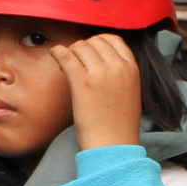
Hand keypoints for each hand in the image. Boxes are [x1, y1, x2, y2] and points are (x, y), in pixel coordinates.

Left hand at [52, 33, 142, 150]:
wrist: (113, 146)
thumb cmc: (118, 124)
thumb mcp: (130, 91)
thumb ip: (120, 72)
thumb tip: (100, 59)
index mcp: (131, 67)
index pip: (113, 39)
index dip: (97, 43)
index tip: (89, 54)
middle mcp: (117, 66)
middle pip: (93, 41)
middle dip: (82, 49)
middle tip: (75, 63)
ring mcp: (100, 72)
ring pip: (79, 46)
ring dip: (70, 53)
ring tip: (65, 67)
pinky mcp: (82, 81)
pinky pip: (65, 55)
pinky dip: (57, 53)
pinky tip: (55, 57)